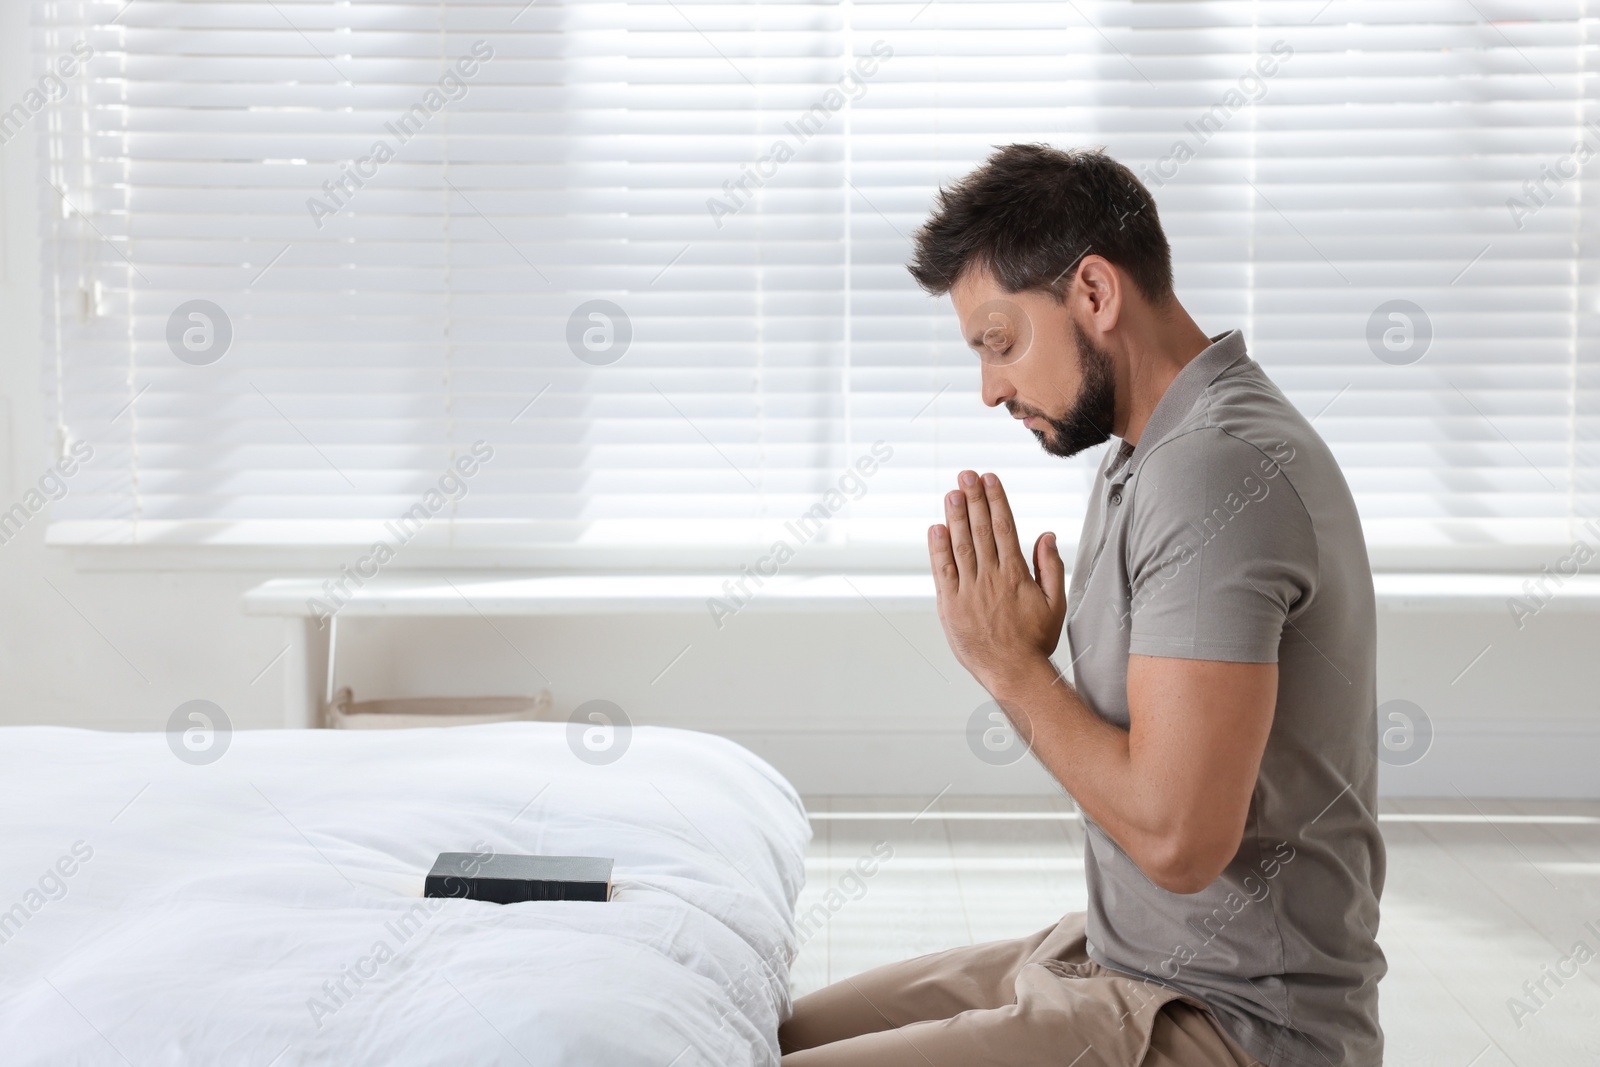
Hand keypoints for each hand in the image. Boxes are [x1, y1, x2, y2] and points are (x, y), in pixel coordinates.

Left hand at [928, 471, 1066, 695]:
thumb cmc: (1035, 641)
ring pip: (961, 545)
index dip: (996, 500)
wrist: (1013, 673)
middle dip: (974, 498)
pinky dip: (938, 548)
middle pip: (981, 529)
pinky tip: (936, 527)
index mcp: (1016, 574)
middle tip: (967, 474)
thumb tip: (1047, 534)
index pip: (1005, 527)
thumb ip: (1051, 566)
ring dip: (956, 516)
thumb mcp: (1055, 603)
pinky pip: (942, 571)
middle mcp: (991, 577)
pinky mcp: (950, 605)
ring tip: (952, 492)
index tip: (990, 479)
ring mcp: (969, 591)